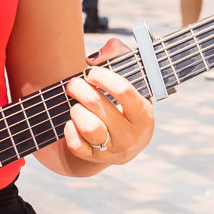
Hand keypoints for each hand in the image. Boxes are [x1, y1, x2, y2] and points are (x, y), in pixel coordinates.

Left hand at [61, 44, 153, 167]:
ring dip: (76, 110)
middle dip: (80, 89)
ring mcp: (113, 150)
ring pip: (88, 127)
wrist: (124, 141)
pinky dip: (70, 129)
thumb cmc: (125, 101)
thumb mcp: (131, 77)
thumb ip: (118, 54)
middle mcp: (131, 135)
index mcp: (144, 114)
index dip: (103, 76)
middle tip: (74, 83)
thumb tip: (94, 58)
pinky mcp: (95, 159)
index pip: (124, 90)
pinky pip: (76, 144)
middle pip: (99, 106)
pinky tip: (73, 121)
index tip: (91, 72)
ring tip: (77, 104)